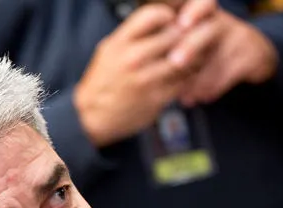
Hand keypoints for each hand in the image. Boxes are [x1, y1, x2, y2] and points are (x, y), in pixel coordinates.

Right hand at [74, 0, 217, 147]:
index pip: (153, 15)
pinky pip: (183, 81)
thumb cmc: (103, 81)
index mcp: (119, 43)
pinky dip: (189, 75)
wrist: (91, 117)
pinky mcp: (157, 98)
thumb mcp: (109, 49)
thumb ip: (133, 35)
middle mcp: (132, 59)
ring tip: (189, 55)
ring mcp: (146, 80)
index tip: (171, 22)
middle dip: (183, 35)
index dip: (167, 16)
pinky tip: (185, 73)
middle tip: (186, 39)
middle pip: (174, 34)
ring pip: (184, 58)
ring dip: (192, 55)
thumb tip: (161, 20)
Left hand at [178, 3, 277, 106]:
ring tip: (185, 97)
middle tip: (175, 62)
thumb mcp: (199, 40)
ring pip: (217, 59)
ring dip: (198, 81)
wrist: (256, 56)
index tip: (182, 23)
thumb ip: (179, 47)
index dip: (196, 11)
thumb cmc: (215, 49)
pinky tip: (202, 98)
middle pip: (210, 30)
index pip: (205, 4)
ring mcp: (241, 38)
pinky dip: (213, 89)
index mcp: (208, 15)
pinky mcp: (253, 57)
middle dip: (191, 46)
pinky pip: (229, 75)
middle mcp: (226, 22)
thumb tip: (155, 67)